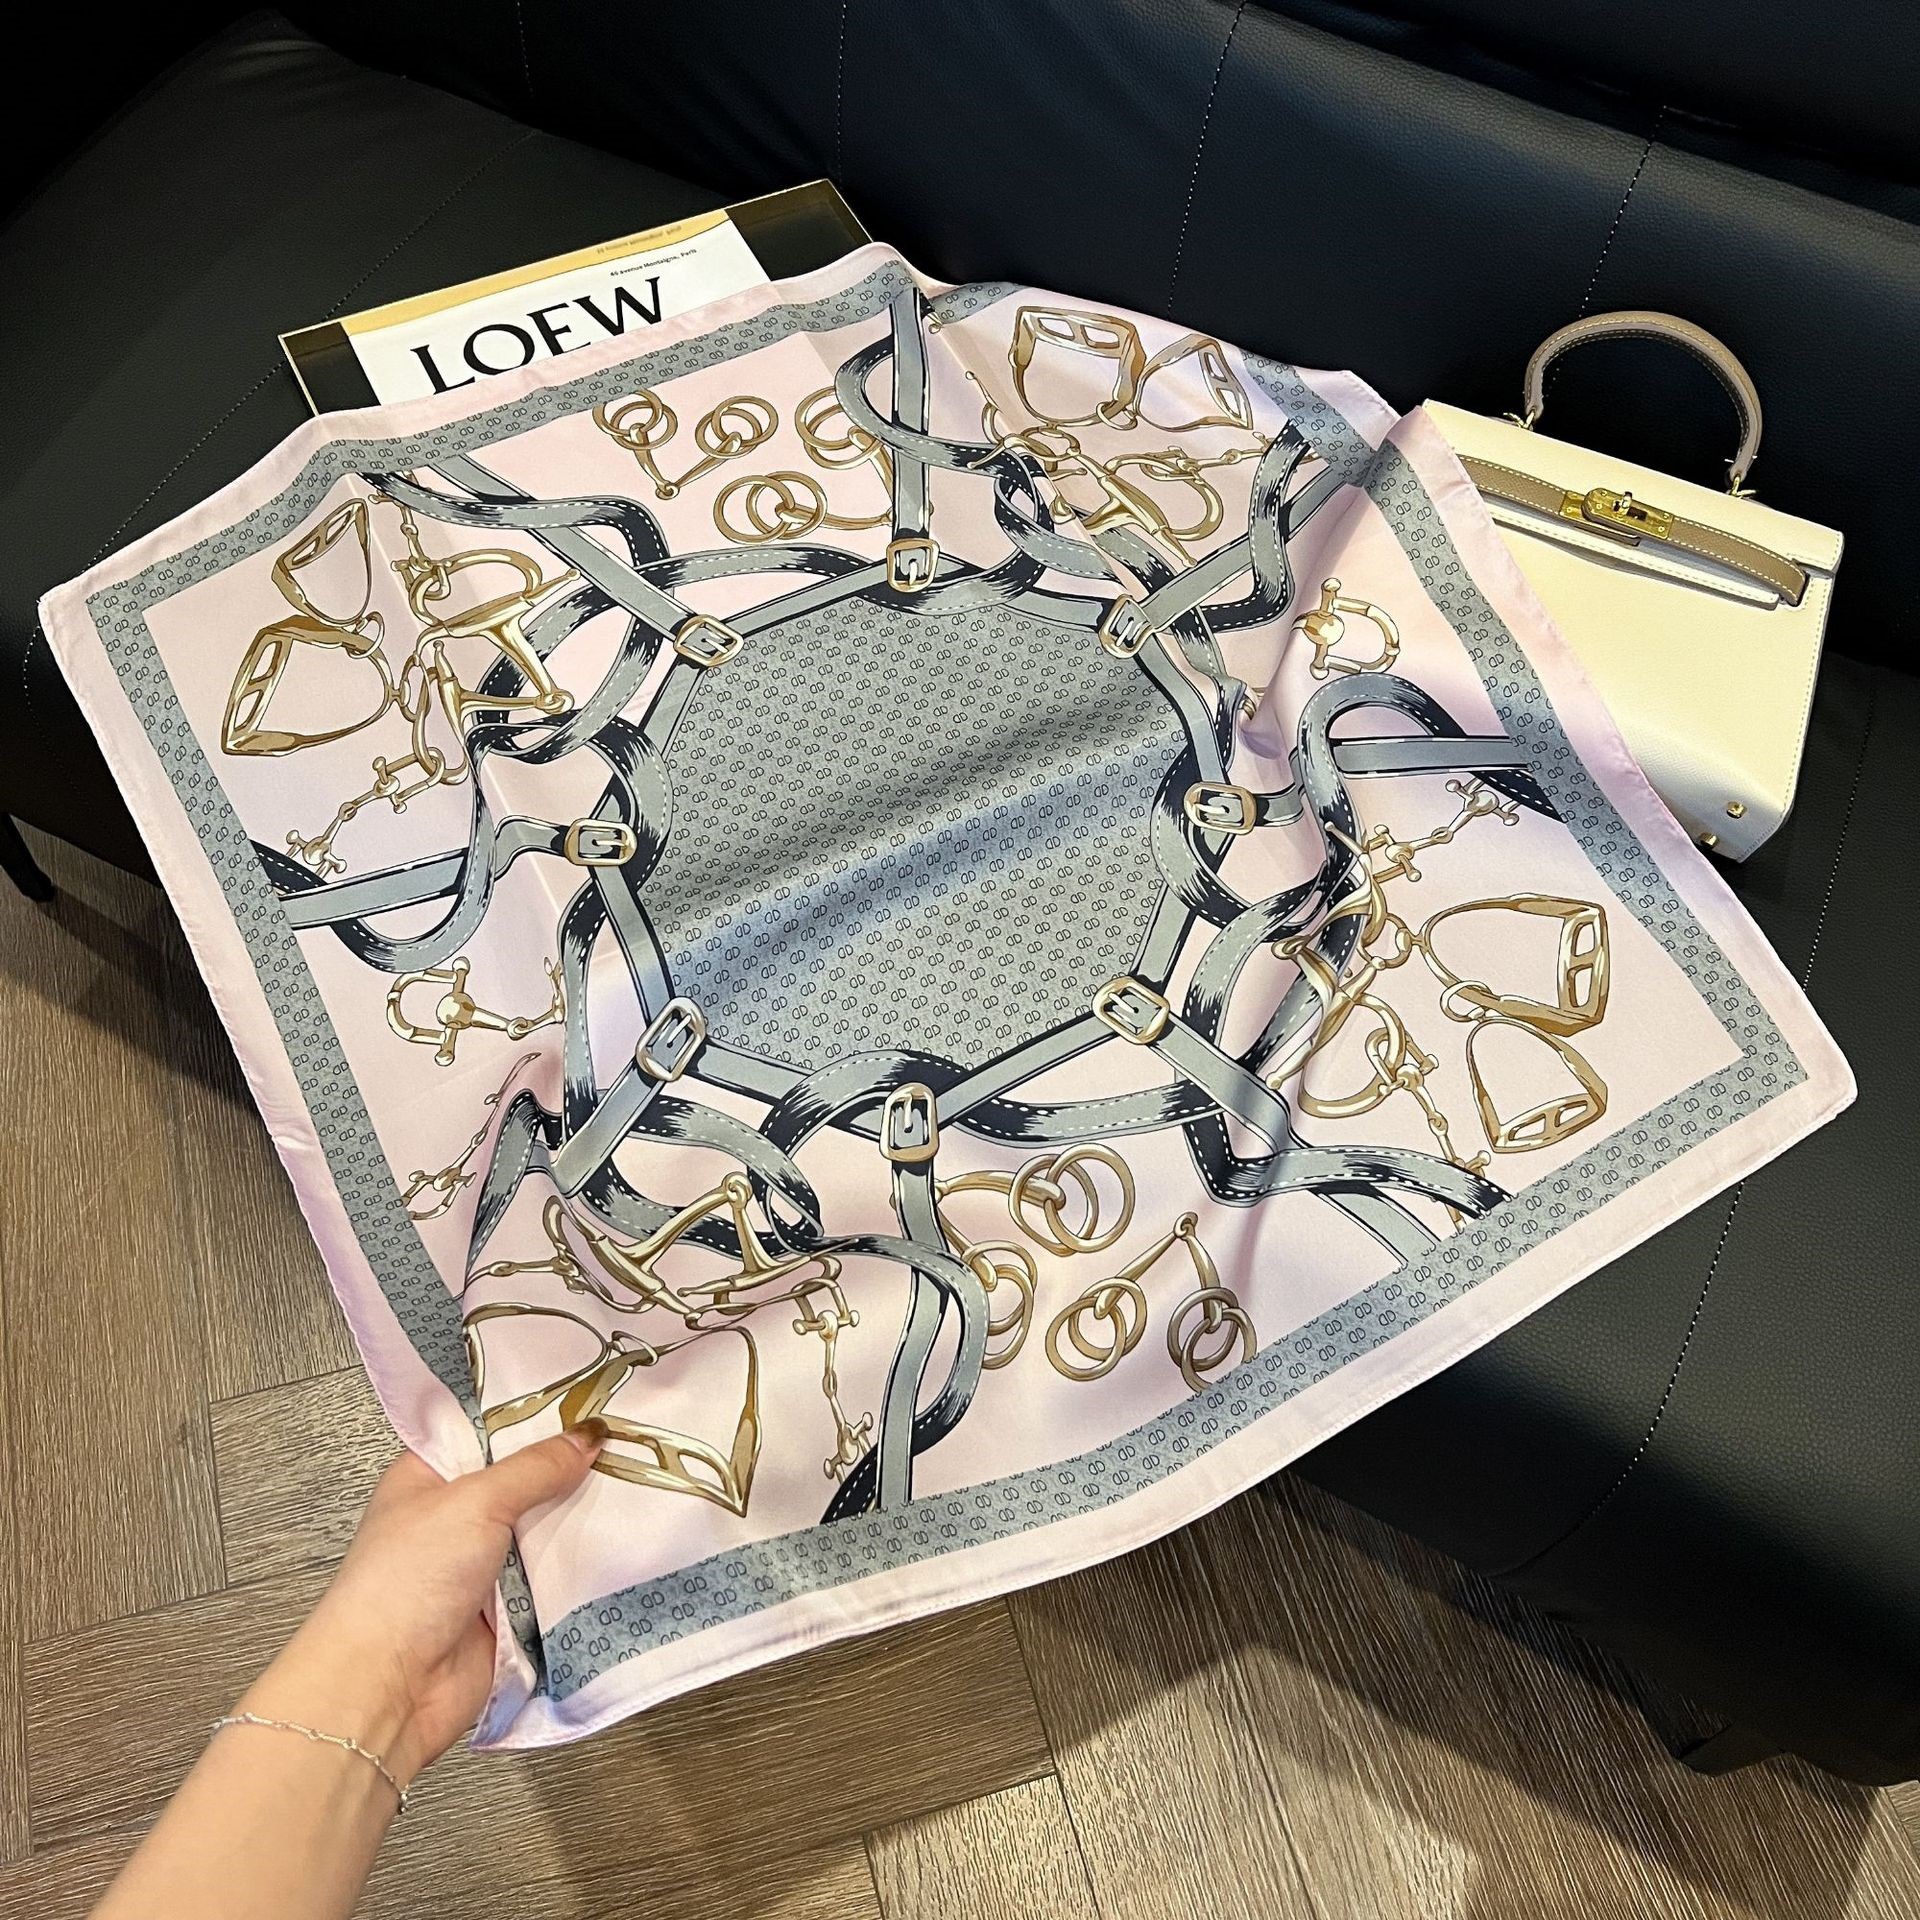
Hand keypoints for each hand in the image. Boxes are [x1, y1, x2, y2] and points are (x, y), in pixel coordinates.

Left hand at [237, 1423, 604, 1786]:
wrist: (391, 1688)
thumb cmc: (407, 1582)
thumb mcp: (474, 1502)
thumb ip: (536, 1467)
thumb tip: (590, 1435)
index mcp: (430, 1476)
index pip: (491, 1429)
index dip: (538, 1413)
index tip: (594, 1394)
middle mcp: (457, 1517)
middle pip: (527, 1479)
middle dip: (572, 1466)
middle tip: (632, 1437)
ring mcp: (484, 1565)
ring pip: (547, 1528)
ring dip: (582, 1517)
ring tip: (643, 1482)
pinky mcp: (511, 1610)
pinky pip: (558, 1577)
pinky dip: (584, 1566)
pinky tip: (629, 1539)